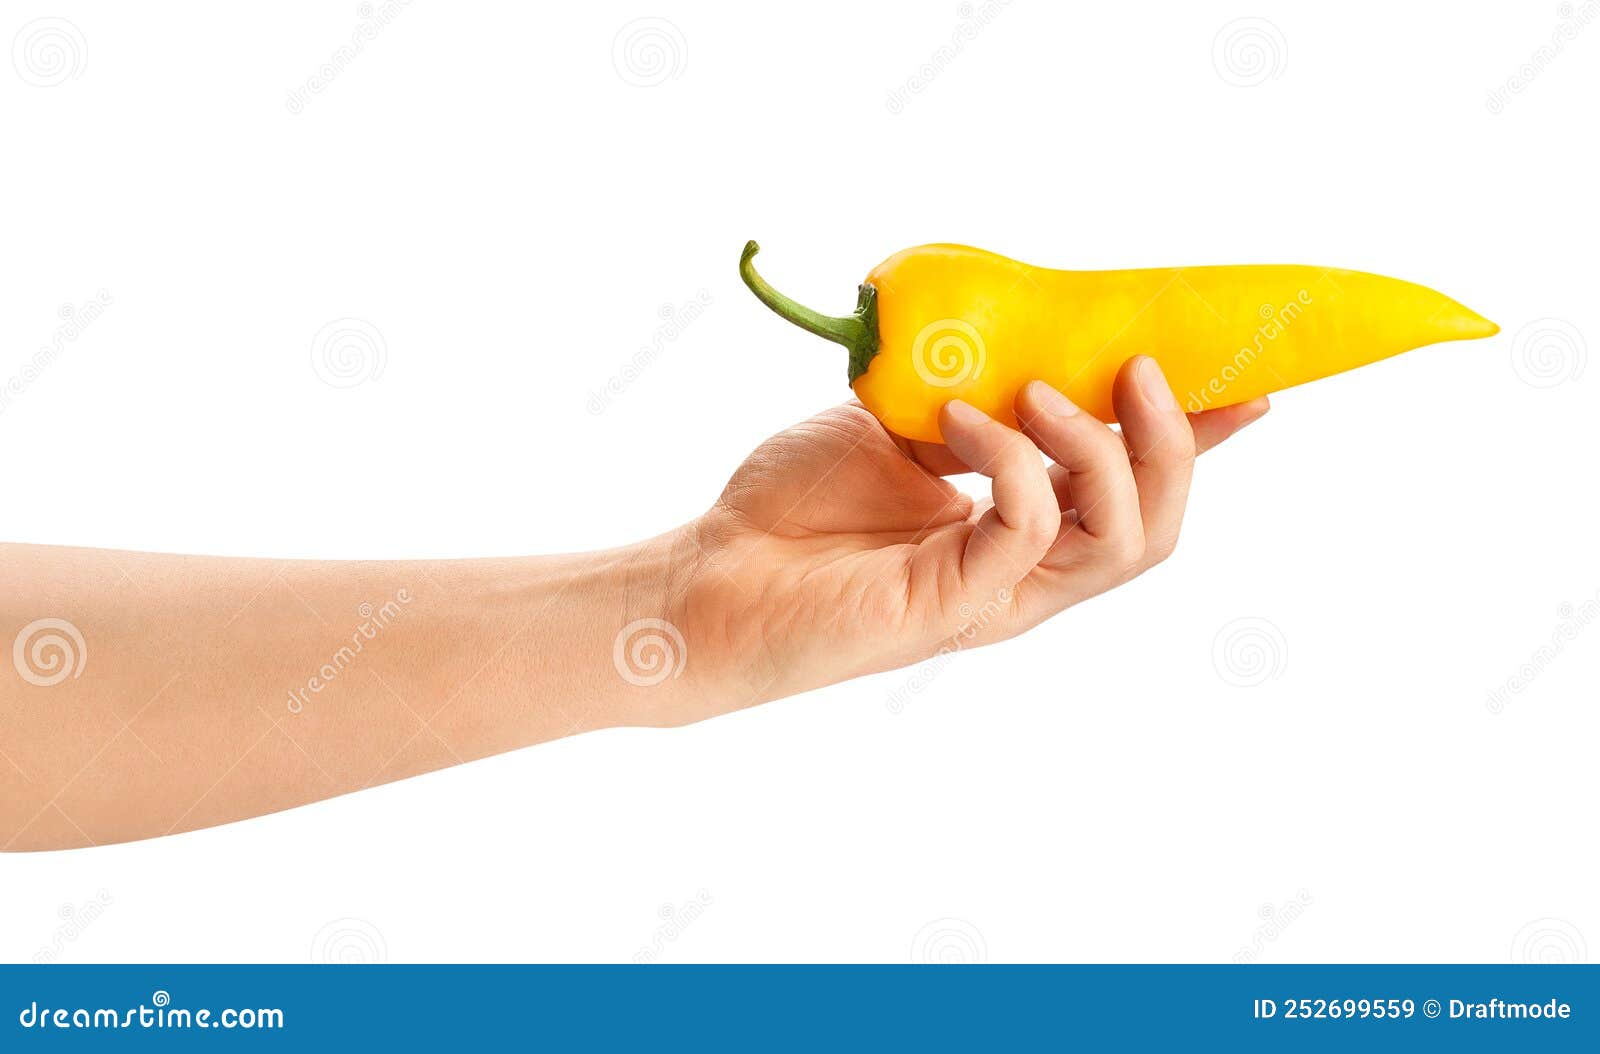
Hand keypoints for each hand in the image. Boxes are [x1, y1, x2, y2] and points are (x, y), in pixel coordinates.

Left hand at [669, 356, 1267, 720]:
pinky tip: (960, 420)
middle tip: (1142, 367)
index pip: (1133, 488)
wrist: (709, 577)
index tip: (1249, 379)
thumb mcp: (898, 429)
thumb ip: (970, 404)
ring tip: (1050, 389)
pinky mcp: (953, 605)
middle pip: (1154, 525)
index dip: (1198, 440)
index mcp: (1020, 531)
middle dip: (1174, 442)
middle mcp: (1023, 572)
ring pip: (1120, 540)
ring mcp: (994, 595)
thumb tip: (1026, 346)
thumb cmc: (792, 509)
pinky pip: (1028, 528)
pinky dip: (1012, 458)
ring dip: (1104, 449)